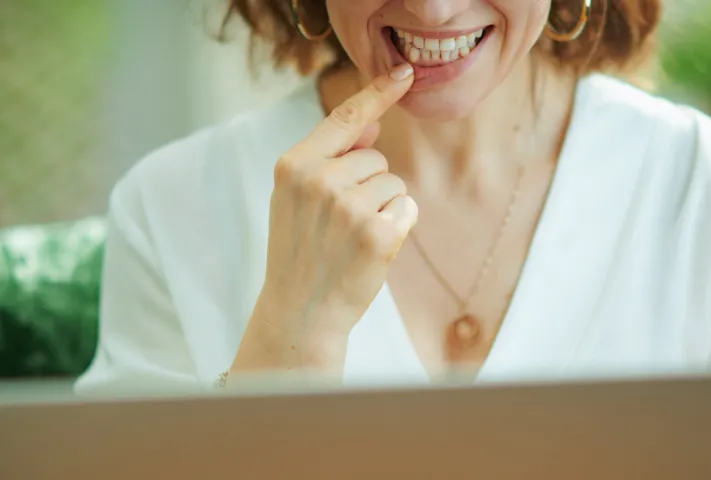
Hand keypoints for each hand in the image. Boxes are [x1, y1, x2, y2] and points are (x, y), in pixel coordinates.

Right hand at [255, 64, 416, 343]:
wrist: (300, 310)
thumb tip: (371, 122)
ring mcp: (349, 206)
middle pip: (376, 157)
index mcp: (294, 165)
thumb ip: (331, 158)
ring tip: (352, 237)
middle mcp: (319, 180)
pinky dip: (398, 225)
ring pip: (394, 182)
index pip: (344, 117)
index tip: (405, 73)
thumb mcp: (297, 197)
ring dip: (384, 206)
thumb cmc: (301, 250)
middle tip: (340, 223)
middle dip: (369, 184)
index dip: (378, 93)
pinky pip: (407, 206)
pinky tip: (371, 248)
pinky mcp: (377, 232)